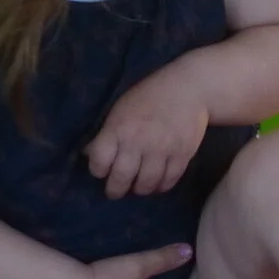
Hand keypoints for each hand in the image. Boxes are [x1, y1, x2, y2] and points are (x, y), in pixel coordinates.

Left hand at [85, 74, 210, 198]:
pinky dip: (161, 186)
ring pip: (146, 184)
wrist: (189, 88)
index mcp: (118, 128)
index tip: (102, 171)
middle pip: (121, 178)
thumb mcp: (121, 109)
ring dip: (140, 189)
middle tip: (117, 190)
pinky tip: (158, 183)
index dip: (98, 170)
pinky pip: (169, 181)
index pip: (99, 161)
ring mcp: (162, 150)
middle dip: (116, 189)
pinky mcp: (182, 155)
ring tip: (138, 186)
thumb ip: (107, 133)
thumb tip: (89, 154)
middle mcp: (138, 142)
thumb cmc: (150, 96)